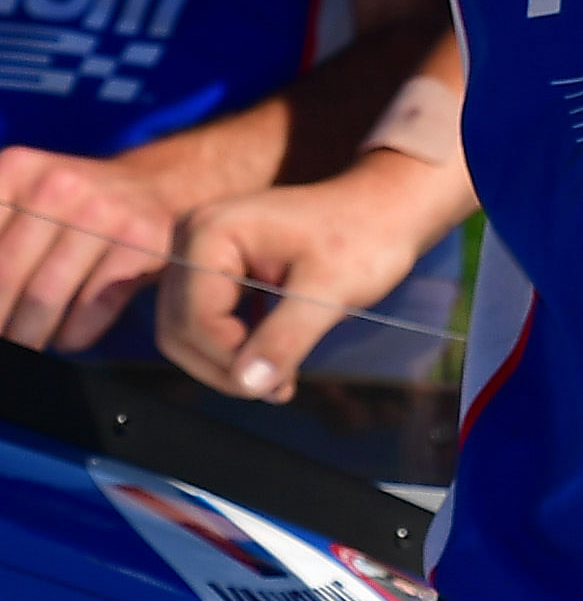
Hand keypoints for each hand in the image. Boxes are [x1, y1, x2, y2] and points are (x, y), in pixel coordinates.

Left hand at [0, 143, 169, 352]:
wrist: (156, 185)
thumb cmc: (75, 205)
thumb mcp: (24, 197)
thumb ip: (0, 235)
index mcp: (17, 169)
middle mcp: (58, 184)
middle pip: (7, 272)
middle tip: (1, 338)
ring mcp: (104, 211)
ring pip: (46, 294)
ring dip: (29, 334)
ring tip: (26, 344)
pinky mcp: (140, 241)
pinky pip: (92, 304)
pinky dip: (73, 333)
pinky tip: (66, 337)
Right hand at [160, 152, 469, 398]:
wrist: (384, 210)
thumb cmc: (366, 237)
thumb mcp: (332, 290)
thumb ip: (287, 337)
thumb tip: (249, 384)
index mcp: (211, 233)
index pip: (196, 318)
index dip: (230, 359)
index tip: (278, 384)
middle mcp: (192, 239)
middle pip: (180, 328)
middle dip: (225, 367)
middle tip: (278, 390)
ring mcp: (199, 253)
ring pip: (188, 330)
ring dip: (228, 363)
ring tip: (280, 382)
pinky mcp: (215, 269)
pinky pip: (206, 320)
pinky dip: (235, 347)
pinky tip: (275, 366)